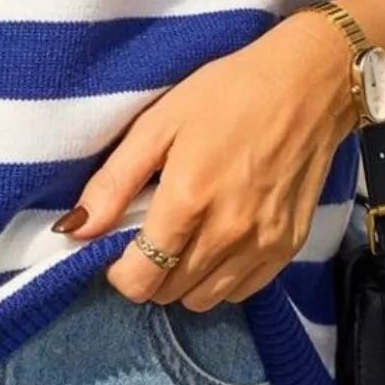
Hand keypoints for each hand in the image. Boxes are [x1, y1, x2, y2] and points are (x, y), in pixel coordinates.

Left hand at [54, 10, 358, 308]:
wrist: (310, 84)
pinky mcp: (289, 246)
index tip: (118, 246)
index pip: (138, 280)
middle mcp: (227, 234)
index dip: (118, 271)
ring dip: (183, 280)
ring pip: (204, 299)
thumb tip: (74, 228)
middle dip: (149, 272)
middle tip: (151, 233)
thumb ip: (114, 181)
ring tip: (184, 238)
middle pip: (168, 293)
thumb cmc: (228, 93)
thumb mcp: (159, 124)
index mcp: (188, 201)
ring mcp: (263, 245)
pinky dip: (221, 279)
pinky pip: (242, 291)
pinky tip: (217, 241)